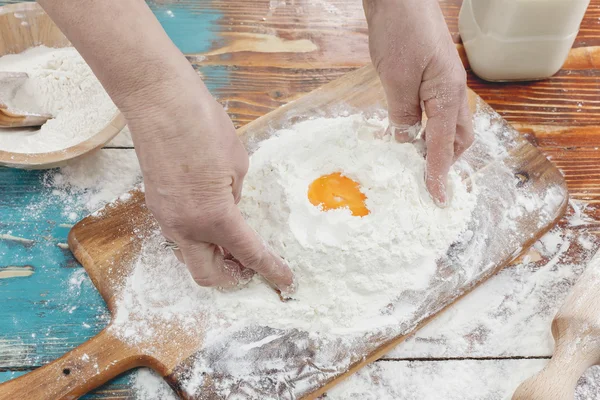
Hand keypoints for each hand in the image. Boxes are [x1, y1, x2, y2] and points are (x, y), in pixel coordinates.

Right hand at [123, 74, 294, 292]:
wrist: (158, 102)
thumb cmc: (204, 126)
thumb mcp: (237, 164)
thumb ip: (235, 198)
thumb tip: (230, 212)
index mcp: (214, 216)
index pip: (249, 255)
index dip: (270, 271)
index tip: (285, 282)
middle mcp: (185, 226)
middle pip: (207, 276)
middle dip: (231, 276)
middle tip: (249, 263)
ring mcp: (165, 218)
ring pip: (190, 255)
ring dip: (213, 255)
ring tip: (231, 238)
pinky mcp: (156, 205)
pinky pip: (180, 234)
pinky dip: (199, 236)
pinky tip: (210, 216)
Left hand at [364, 0, 473, 206]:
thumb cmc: (400, 32)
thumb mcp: (396, 79)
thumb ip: (402, 114)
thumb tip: (405, 143)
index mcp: (449, 94)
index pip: (444, 145)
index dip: (438, 173)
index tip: (435, 197)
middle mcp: (454, 92)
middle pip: (459, 138)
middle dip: (446, 161)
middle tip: (425, 178)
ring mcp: (446, 84)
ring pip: (450, 126)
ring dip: (438, 146)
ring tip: (418, 161)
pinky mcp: (434, 78)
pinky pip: (438, 112)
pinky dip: (428, 128)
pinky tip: (412, 132)